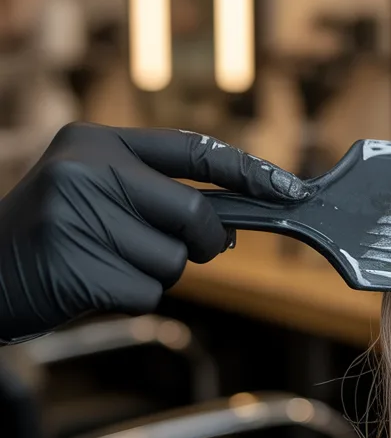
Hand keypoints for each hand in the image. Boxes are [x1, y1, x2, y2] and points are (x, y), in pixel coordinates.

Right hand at [0, 122, 308, 342]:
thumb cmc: (52, 232)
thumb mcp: (92, 188)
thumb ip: (157, 192)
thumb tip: (234, 225)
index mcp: (96, 142)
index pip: (193, 150)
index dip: (249, 170)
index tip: (290, 188)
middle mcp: (86, 172)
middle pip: (194, 213)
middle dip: (205, 239)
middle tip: (187, 247)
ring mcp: (78, 219)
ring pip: (174, 259)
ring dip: (153, 270)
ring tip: (105, 260)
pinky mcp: (78, 269)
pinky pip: (147, 291)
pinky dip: (131, 295)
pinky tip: (91, 283)